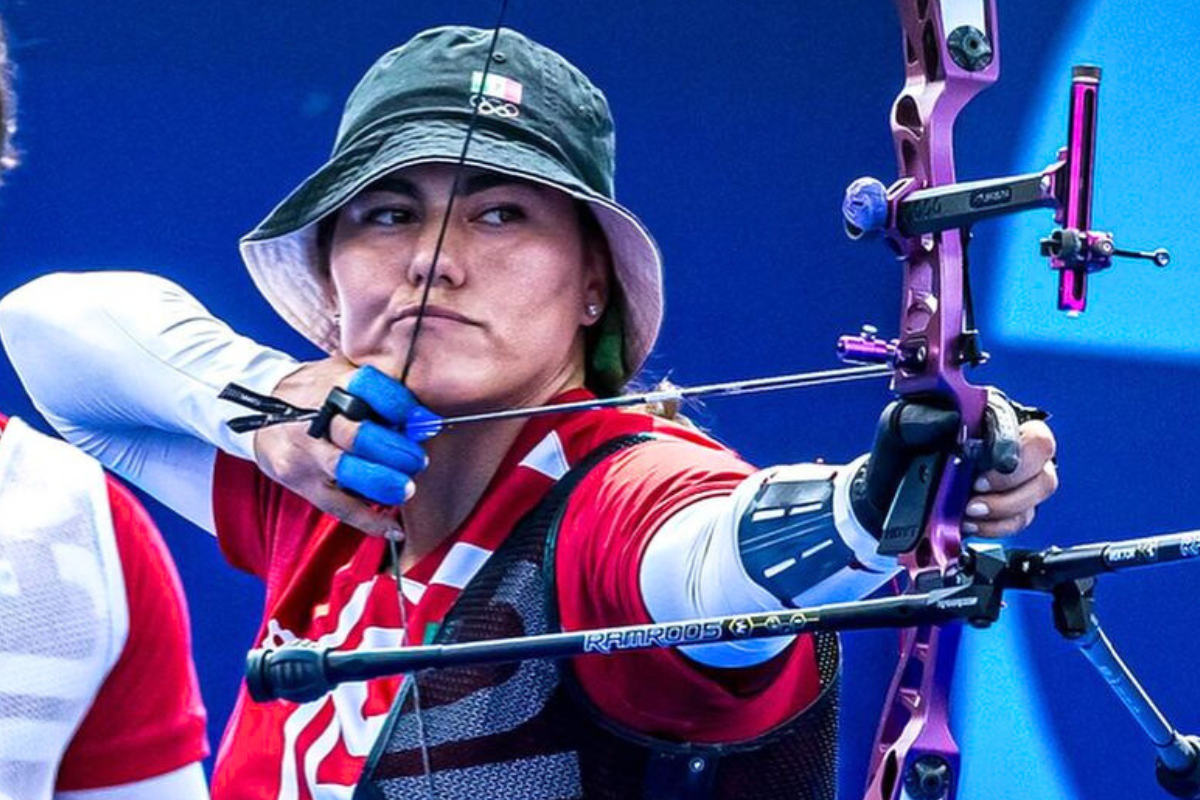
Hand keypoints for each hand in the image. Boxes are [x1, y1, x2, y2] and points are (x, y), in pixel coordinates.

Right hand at [252, 358, 427, 537]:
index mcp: (332, 382)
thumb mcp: (342, 375)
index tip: (423, 422)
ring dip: (383, 483)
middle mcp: (315, 416)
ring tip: (406, 489)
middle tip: (418, 460)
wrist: (256, 408)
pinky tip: (392, 528)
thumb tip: (422, 423)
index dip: (401, 406)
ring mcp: (305, 451)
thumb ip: (380, 394)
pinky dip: (368, 521)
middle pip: (358, 435)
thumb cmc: (314, 393)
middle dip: (395, 451)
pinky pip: (337, 506)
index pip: (371, 388)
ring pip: (346, 470)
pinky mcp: (300, 481)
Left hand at [852, 395, 1057, 540]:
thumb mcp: (902, 424)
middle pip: (1043, 458)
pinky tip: (970, 523)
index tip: (981, 473)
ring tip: (968, 513)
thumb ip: (924, 418)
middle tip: (974, 497)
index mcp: (990, 414)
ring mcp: (1014, 475)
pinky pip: (1021, 518)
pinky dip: (995, 527)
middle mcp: (1011, 442)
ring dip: (1003, 508)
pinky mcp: (1009, 504)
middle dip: (1010, 486)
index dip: (1010, 450)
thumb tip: (948, 419)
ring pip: (1039, 490)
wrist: (886, 489)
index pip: (1024, 428)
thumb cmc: (899, 450)